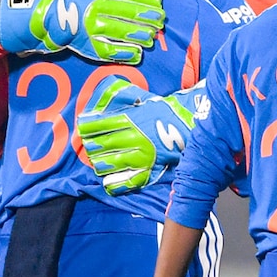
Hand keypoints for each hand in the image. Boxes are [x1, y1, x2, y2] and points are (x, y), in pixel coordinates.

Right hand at [0, 0, 163, 64]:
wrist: (43, 12)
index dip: (150, 1)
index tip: (160, 4)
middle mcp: (99, 8)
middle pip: (133, 14)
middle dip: (151, 19)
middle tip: (160, 22)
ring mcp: (93, 27)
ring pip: (126, 32)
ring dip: (142, 36)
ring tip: (150, 37)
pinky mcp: (88, 44)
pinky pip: (113, 51)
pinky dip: (128, 53)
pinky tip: (137, 52)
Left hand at [78, 77, 201, 194]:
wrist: (192, 125)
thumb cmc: (167, 111)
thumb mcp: (145, 99)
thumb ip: (124, 96)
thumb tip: (103, 92)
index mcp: (131, 119)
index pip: (99, 125)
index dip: (87, 127)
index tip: (83, 129)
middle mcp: (134, 138)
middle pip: (102, 144)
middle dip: (92, 146)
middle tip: (90, 146)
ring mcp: (142, 156)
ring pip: (111, 163)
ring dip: (100, 162)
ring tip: (98, 161)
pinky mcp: (151, 170)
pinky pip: (128, 181)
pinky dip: (115, 183)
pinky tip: (108, 181)